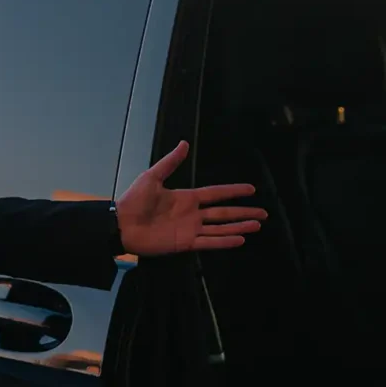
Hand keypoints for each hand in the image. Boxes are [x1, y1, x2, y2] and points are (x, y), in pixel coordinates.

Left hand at [115, 140, 263, 256]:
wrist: (122, 224)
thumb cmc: (135, 200)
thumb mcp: (152, 177)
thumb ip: (170, 162)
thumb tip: (185, 143)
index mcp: (186, 198)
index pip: (216, 194)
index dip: (233, 191)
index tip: (251, 190)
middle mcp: (192, 214)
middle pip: (223, 213)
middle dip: (243, 212)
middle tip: (263, 213)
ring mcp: (190, 229)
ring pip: (221, 228)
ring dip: (239, 226)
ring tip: (257, 225)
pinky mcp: (185, 243)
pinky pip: (209, 242)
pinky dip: (225, 241)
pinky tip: (240, 238)